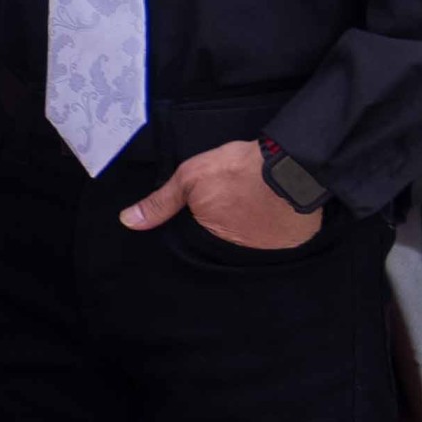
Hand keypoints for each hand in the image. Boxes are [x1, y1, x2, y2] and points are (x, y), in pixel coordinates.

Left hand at [123, 137, 322, 255]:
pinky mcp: (291, 247)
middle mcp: (236, 255)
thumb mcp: (191, 177)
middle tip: (231, 211)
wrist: (293, 165)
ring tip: (250, 214)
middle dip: (221, 236)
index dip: (197, 229)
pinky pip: (276, 246)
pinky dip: (272, 236)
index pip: (194, 244)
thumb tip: (129, 221)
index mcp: (208, 241)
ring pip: (248, 248)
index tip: (206, 214)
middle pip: (221, 249)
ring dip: (248, 237)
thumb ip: (161, 202)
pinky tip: (272, 219)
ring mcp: (265, 253)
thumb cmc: (240, 170)